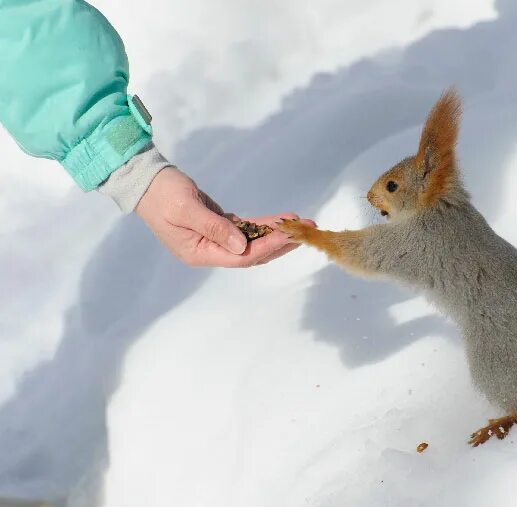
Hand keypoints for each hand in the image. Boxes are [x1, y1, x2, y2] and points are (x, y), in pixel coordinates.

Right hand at [135, 166, 314, 266]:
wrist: (146, 180)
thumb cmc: (162, 193)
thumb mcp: (186, 209)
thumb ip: (214, 228)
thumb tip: (241, 245)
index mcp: (198, 253)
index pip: (240, 256)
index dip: (267, 247)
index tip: (289, 235)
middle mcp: (208, 251)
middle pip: (252, 253)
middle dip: (281, 243)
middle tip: (308, 232)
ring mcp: (214, 239)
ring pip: (253, 241)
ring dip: (277, 233)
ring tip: (303, 225)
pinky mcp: (219, 226)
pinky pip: (247, 229)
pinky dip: (264, 225)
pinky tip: (282, 219)